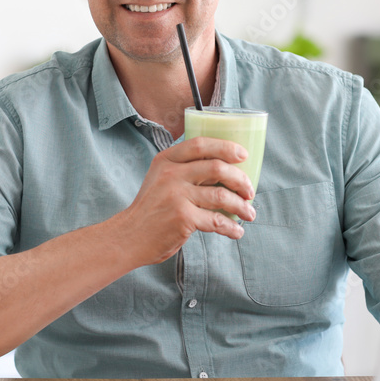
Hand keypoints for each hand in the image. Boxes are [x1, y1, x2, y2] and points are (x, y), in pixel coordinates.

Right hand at [112, 137, 256, 265]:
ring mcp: (177, 195)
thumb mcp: (160, 179)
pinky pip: (216, 220)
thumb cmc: (151, 209)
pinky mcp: (183, 217)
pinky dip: (231, 227)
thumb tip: (226, 172)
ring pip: (221, 196)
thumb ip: (184, 170)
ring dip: (241, 206)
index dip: (226, 147)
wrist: (129, 236)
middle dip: (241, 180)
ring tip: (249, 213)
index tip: (244, 155)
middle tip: (250, 191)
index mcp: (166, 160)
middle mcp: (171, 174)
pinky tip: (237, 231)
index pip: (201, 144)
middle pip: (217, 168)